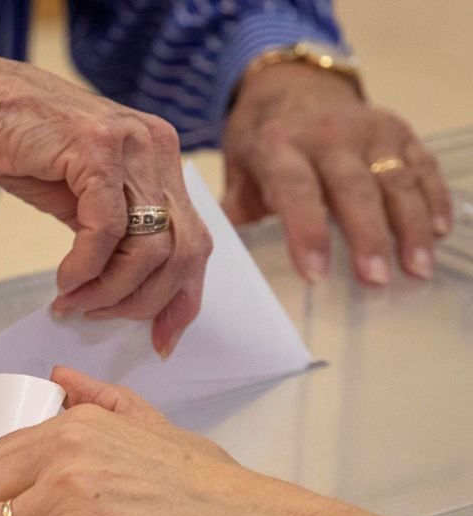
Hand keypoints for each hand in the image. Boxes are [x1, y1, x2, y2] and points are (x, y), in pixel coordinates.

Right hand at [0, 57, 211, 356]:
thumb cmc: (24, 150)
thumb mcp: (83, 196)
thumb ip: (114, 232)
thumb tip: (128, 290)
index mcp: (162, 159)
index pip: (196, 240)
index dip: (183, 297)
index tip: (162, 339)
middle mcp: (158, 148)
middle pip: (184, 250)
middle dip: (145, 301)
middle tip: (100, 317)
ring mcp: (132, 146)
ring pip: (150, 247)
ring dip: (110, 290)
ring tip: (74, 302)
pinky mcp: (97, 150)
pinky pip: (106, 230)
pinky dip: (86, 267)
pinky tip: (63, 280)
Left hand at [222, 63, 451, 283]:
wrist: (290, 87)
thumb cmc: (263, 142)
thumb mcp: (238, 170)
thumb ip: (237, 210)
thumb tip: (223, 256)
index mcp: (280, 146)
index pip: (296, 191)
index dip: (307, 232)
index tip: (316, 273)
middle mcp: (327, 134)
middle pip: (353, 189)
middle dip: (367, 237)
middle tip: (375, 279)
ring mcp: (369, 130)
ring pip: (396, 179)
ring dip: (410, 226)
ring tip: (417, 269)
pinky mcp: (399, 131)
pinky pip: (422, 166)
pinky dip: (434, 199)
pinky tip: (439, 233)